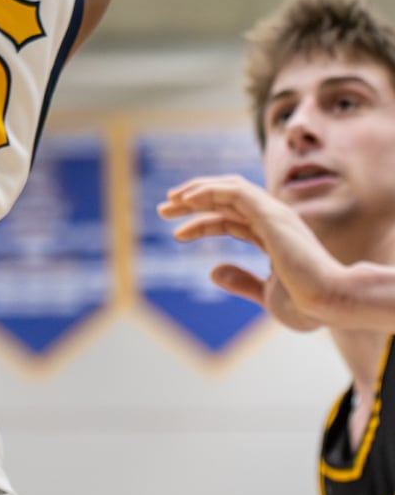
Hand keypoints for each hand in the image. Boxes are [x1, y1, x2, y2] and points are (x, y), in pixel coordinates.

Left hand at [158, 173, 338, 327]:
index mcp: (273, 237)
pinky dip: (209, 190)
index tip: (176, 234)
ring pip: (229, 189)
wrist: (330, 303)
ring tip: (170, 201)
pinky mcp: (271, 213)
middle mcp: (273, 221)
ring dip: (196, 191)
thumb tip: (213, 272)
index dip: (202, 223)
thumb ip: (242, 282)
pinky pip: (235, 191)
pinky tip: (187, 200)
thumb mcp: (266, 296)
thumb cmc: (307, 305)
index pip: (230, 220)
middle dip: (192, 202)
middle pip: (225, 200)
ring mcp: (274, 215)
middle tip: (163, 209)